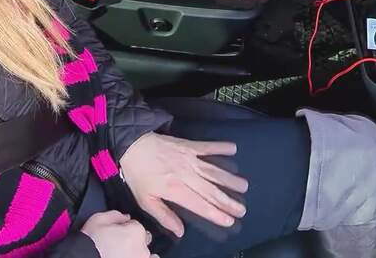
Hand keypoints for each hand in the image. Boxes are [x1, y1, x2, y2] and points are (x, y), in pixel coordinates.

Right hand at [81, 211, 156, 257]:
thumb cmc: (90, 241)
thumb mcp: (99, 219)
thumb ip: (116, 215)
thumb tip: (126, 217)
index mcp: (136, 231)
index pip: (136, 225)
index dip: (126, 228)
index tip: (117, 232)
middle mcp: (142, 247)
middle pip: (144, 239)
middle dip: (135, 240)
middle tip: (121, 244)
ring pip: (150, 255)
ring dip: (141, 253)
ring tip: (127, 254)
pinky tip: (132, 257)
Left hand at [120, 132, 248, 237]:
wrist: (131, 145)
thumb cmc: (138, 175)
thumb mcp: (145, 200)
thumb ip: (164, 216)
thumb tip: (180, 231)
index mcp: (175, 190)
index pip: (200, 205)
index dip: (216, 214)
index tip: (229, 220)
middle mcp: (186, 175)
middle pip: (211, 190)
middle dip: (228, 201)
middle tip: (242, 209)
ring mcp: (189, 159)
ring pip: (214, 170)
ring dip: (230, 179)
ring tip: (244, 186)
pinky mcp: (189, 145)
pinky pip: (207, 146)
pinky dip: (220, 146)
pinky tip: (233, 148)